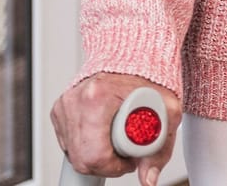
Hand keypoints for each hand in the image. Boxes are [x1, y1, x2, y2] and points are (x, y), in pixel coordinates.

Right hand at [51, 72, 180, 185]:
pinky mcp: (59, 108)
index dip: (115, 166)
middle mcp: (76, 100)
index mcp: (98, 97)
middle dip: (105, 164)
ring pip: (72, 153)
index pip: (95, 155)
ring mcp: (65, 104)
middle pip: (81, 158)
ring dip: (94, 156)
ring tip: (116, 140)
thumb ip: (160, 149)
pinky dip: (84, 145)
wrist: (134, 53)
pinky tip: (102, 133)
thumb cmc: (150, 78)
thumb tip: (149, 180)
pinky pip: (67, 142)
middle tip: (125, 153)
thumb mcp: (167, 112)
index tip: (129, 160)